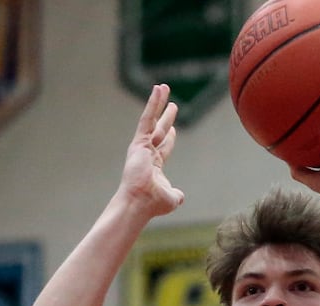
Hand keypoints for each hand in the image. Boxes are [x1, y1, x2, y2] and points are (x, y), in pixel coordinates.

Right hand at [120, 84, 184, 215]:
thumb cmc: (153, 204)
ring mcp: (142, 147)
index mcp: (153, 165)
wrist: (140, 202)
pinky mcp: (139, 141)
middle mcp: (146, 154)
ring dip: (158, 103)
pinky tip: (158, 90)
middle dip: (165, 117)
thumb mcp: (171, 199)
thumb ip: (176, 195)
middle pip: (159, 130)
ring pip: (152, 120)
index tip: (173, 129)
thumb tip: (180, 197)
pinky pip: (147, 118)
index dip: (169, 138)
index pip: (163, 148)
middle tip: (172, 104)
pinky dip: (153, 104)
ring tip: (164, 87)